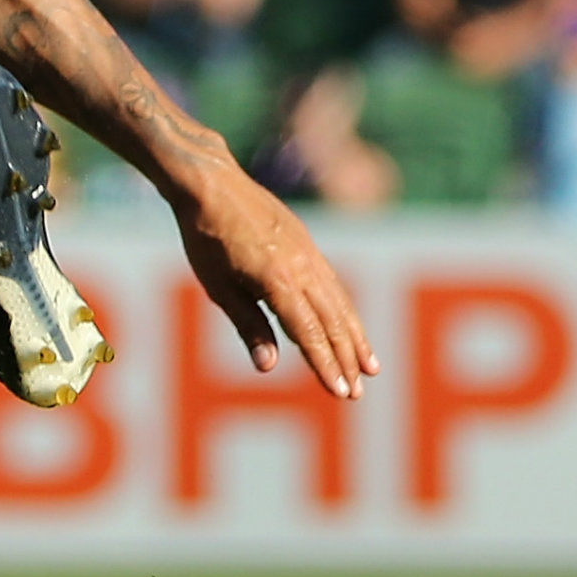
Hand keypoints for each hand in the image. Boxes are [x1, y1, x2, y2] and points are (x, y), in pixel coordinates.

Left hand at [170, 166, 376, 400]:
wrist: (211, 184)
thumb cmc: (206, 238)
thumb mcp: (220, 287)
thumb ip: (248, 325)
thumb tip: (269, 366)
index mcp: (278, 281)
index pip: (309, 333)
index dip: (325, 365)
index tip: (340, 392)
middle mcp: (302, 267)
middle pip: (333, 322)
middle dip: (347, 359)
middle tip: (358, 393)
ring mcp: (309, 254)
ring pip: (340, 302)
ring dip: (356, 337)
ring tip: (371, 365)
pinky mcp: (308, 245)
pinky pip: (333, 284)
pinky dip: (346, 309)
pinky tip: (349, 325)